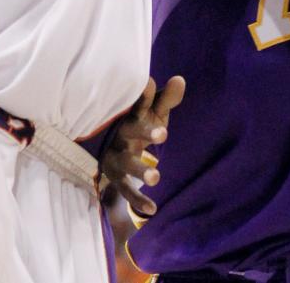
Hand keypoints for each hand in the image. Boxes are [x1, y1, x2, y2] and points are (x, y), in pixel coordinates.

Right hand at [99, 75, 184, 215]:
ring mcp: (117, 156)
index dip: (143, 94)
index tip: (149, 84)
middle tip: (163, 133)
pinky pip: (126, 190)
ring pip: (127, 163)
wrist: (109, 148)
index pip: (137, 102)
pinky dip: (138, 201)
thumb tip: (180, 79)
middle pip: (132, 130)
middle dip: (145, 131)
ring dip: (140, 170)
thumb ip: (167, 99)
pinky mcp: (116, 177)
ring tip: (156, 177)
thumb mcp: (153, 112)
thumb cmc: (138, 124)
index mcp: (131, 114)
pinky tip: (153, 210)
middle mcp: (121, 133)